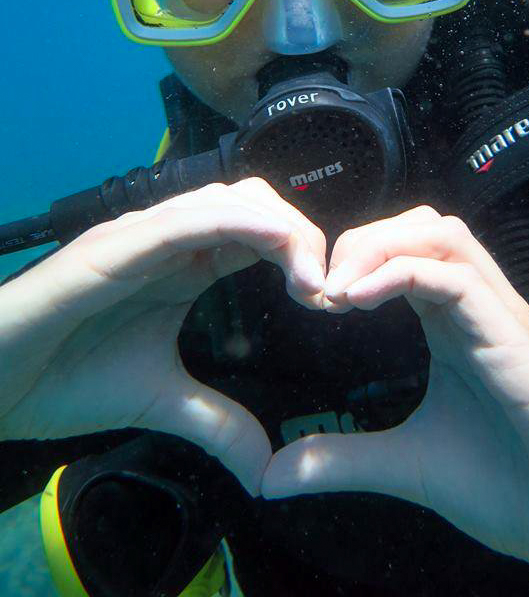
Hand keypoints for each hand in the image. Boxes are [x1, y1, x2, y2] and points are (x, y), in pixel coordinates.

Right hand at [0, 178, 324, 495]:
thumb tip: (268, 468)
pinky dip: (236, 223)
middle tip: (324, 286)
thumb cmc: (63, 378)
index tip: (326, 298)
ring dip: (279, 228)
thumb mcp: (162, 401)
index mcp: (184, 264)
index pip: (258, 232)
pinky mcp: (115, 246)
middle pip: (254, 203)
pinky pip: (186, 218)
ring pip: (228, 200)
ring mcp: (142, 237)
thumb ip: (218, 422)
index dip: (300, 252)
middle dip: (300, 234)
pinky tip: (269, 246)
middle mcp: (168, 240)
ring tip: (306, 276)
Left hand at [262, 206, 528, 592]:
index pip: (406, 251)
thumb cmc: (513, 489)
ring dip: (380, 247)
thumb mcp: (407, 466)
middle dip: (363, 239)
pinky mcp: (519, 340)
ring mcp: (505, 317)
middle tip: (319, 285)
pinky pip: (459, 279)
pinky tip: (360, 300)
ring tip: (336, 289)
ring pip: (444, 235)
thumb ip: (343, 458)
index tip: (311, 298)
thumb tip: (272, 473)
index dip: (353, 259)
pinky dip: (403, 274)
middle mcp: (483, 307)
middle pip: (422, 225)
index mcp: (458, 323)